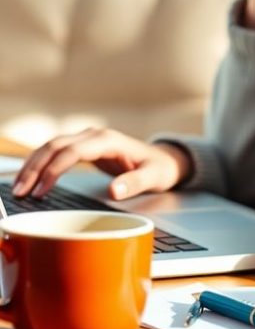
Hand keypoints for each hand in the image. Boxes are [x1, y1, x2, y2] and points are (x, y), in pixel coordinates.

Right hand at [12, 128, 192, 199]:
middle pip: (55, 145)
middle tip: (19, 192)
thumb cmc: (158, 168)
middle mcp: (94, 136)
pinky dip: (40, 164)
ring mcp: (88, 140)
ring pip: (51, 146)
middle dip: (34, 167)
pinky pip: (56, 152)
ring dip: (33, 165)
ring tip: (19, 188)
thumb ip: (135, 183)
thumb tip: (115, 191)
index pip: (73, 151)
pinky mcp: (85, 147)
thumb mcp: (153, 177)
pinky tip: (31, 178)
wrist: (163, 160)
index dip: (54, 169)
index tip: (41, 190)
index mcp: (108, 140)